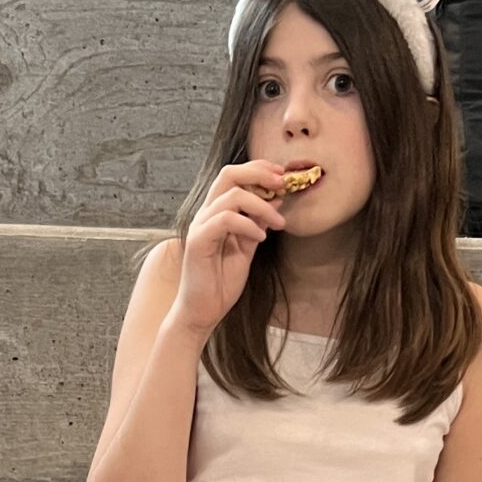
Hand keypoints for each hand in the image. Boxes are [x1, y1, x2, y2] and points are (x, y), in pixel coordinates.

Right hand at [172, 160, 286, 339]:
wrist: (202, 311)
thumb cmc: (221, 283)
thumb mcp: (247, 248)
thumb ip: (258, 224)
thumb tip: (276, 200)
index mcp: (216, 213)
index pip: (234, 177)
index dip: (258, 170)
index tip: (282, 176)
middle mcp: (206, 214)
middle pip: (229, 174)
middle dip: (259, 173)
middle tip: (283, 183)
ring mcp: (200, 226)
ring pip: (231, 196)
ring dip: (262, 205)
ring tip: (279, 223)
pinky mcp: (198, 241)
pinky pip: (226, 220)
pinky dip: (248, 224)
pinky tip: (261, 237)